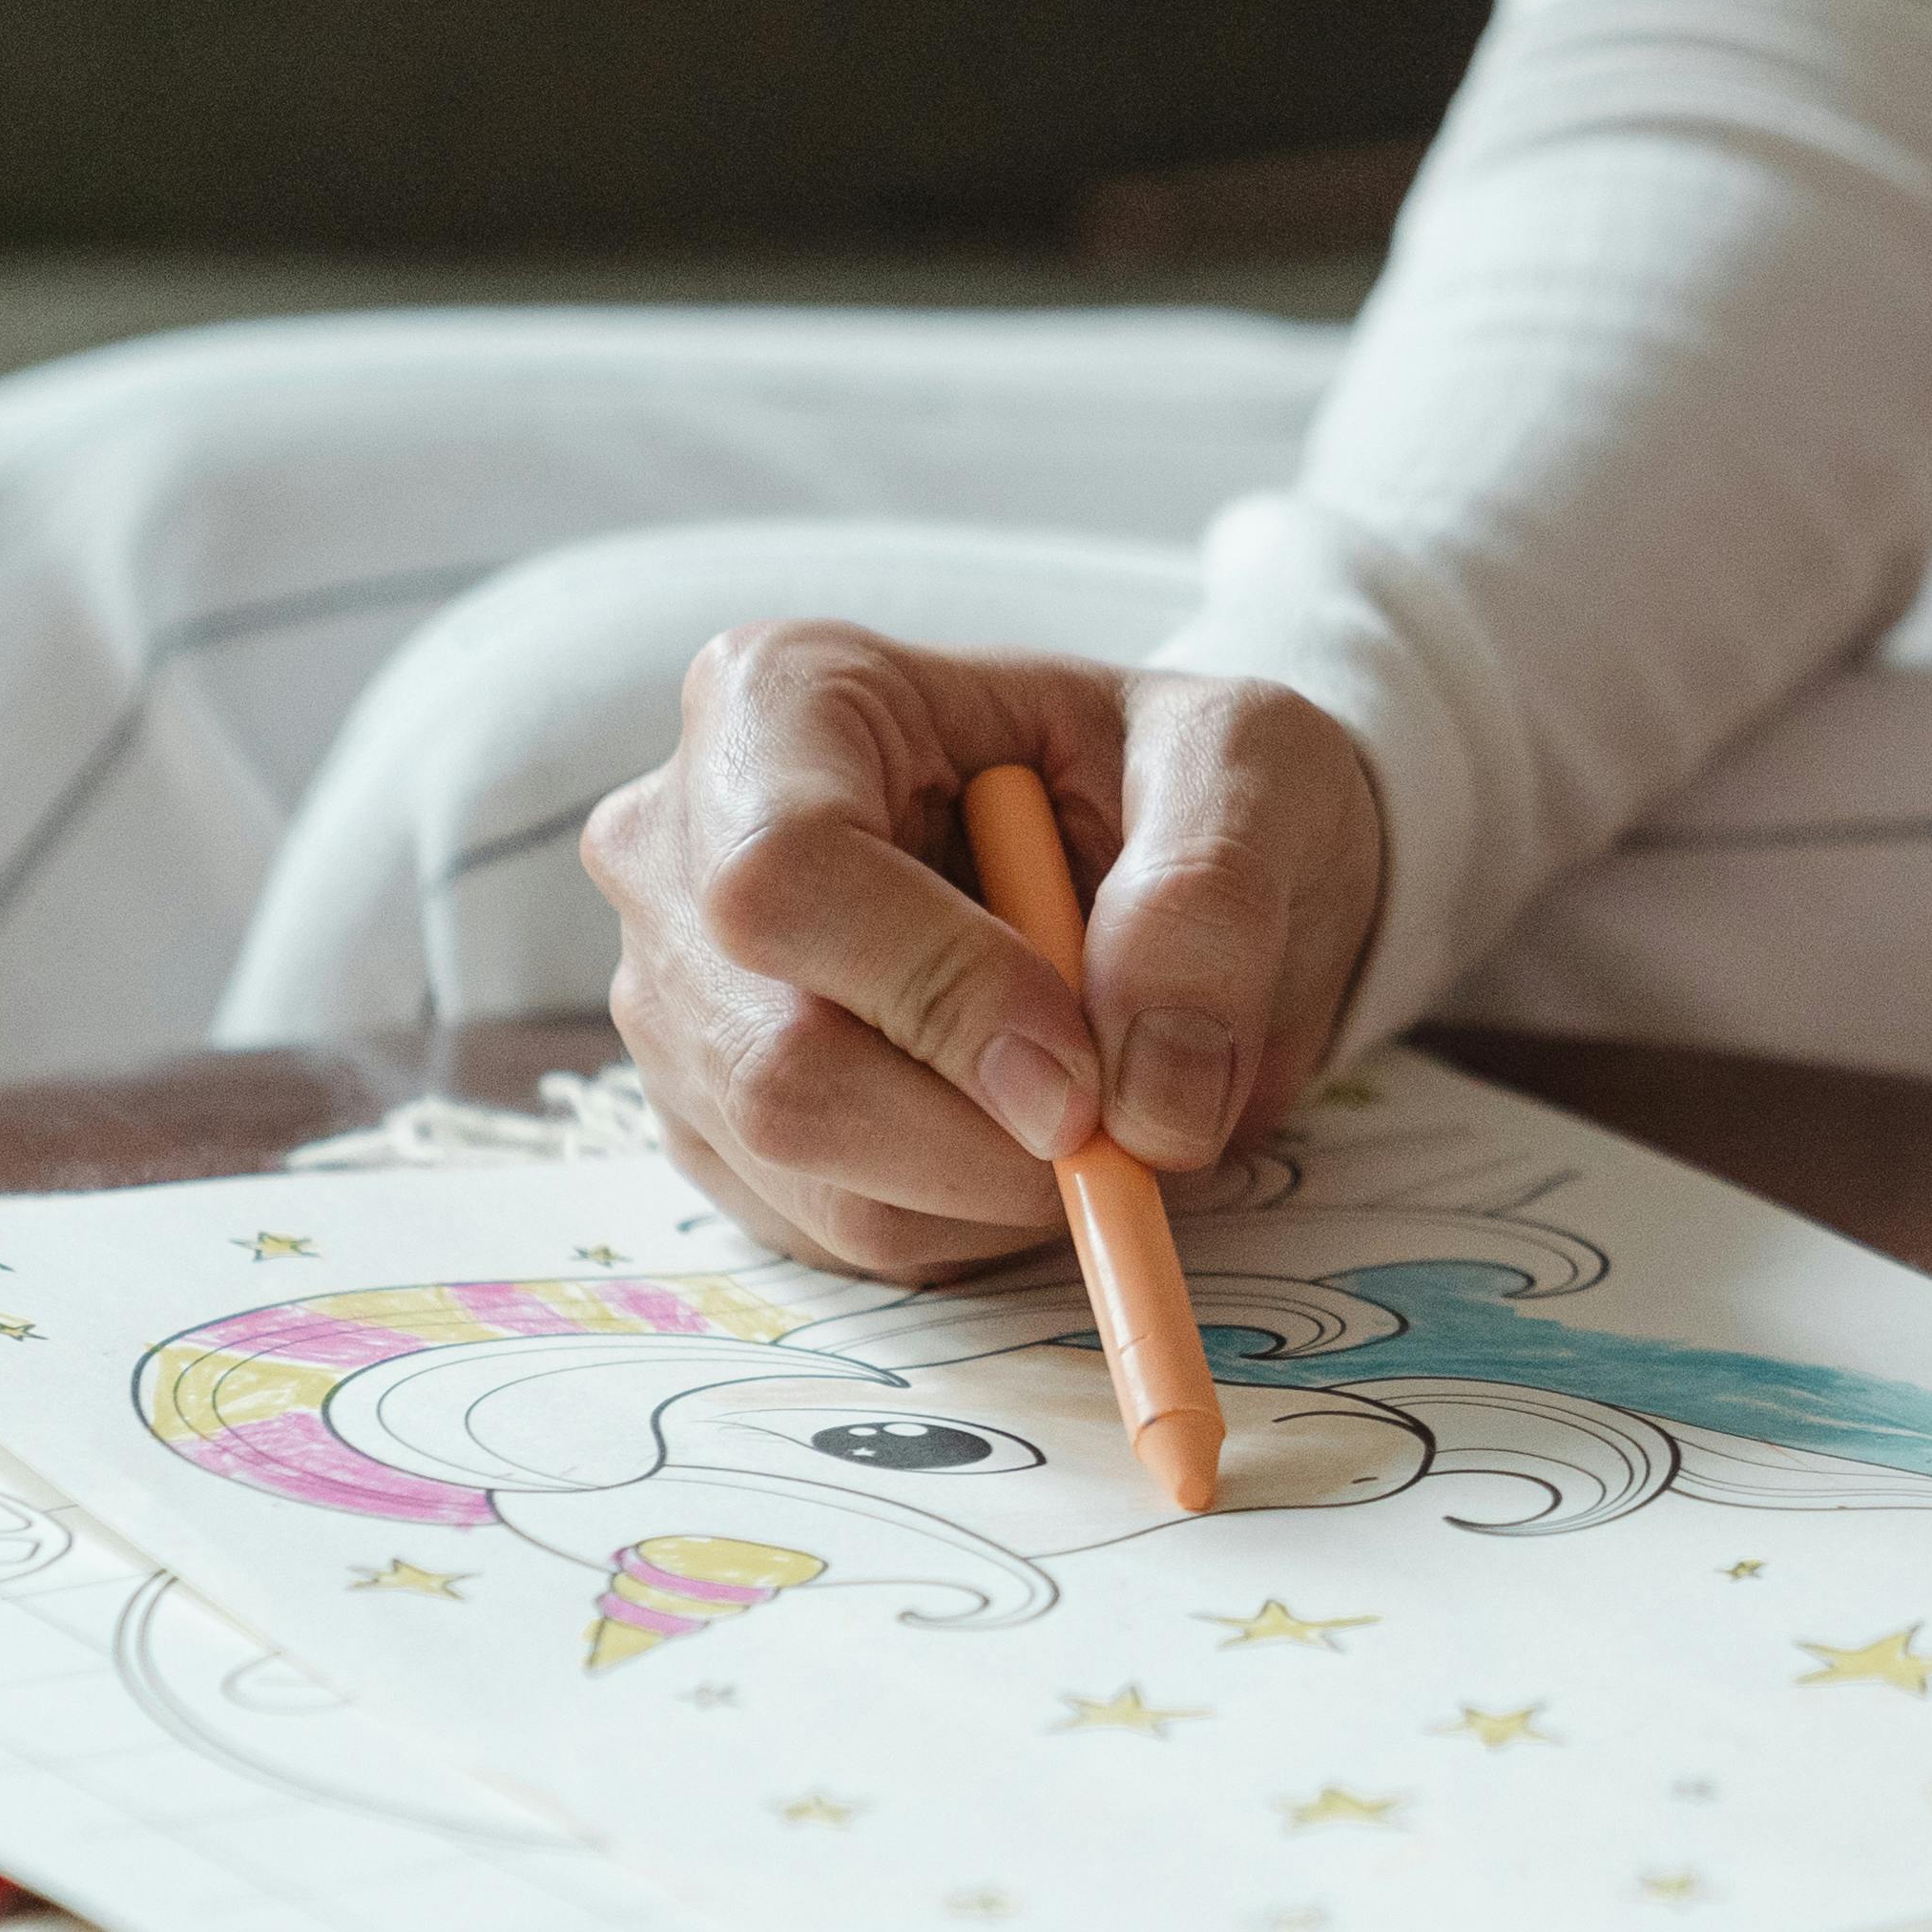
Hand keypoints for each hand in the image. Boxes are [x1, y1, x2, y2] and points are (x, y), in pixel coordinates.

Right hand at [586, 622, 1385, 1278]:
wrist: (1172, 854)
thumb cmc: (1185, 780)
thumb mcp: (1251, 769)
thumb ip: (1211, 900)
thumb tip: (1149, 1093)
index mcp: (784, 697)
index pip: (788, 875)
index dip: (942, 996)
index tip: (1087, 1074)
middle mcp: (684, 847)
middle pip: (778, 1062)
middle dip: (984, 1135)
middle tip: (1121, 1121)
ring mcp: (680, 997)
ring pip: (806, 1169)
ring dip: (994, 1184)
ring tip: (1090, 1091)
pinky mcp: (713, 1122)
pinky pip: (830, 1234)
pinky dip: (968, 1220)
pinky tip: (1023, 1128)